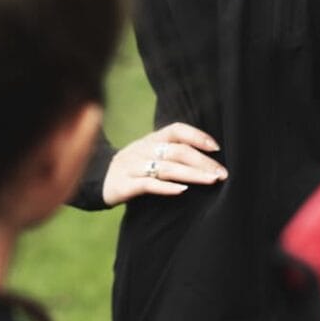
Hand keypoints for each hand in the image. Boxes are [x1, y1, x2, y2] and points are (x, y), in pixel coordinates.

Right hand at [101, 123, 227, 206]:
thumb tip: (208, 158)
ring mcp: (132, 166)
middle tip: (222, 173)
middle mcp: (142, 149)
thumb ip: (171, 152)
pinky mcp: (124, 185)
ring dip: (192, 174)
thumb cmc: (133, 168)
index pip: (176, 130)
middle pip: (176, 151)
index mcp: (150, 139)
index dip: (197, 136)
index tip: (217, 148)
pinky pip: (148, 184)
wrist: (97, 180)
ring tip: (211, 181)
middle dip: (202, 161)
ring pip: (166, 167)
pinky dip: (166, 187)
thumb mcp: (149, 154)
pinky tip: (182, 191)